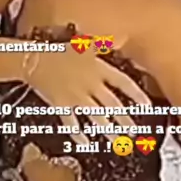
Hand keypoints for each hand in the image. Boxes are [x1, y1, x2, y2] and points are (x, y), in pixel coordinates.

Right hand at [25, 46, 150, 143]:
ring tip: (116, 140)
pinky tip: (85, 142)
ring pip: (96, 116)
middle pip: (112, 105)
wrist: (33, 59)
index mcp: (97, 69)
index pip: (123, 83)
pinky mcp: (61, 105)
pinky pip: (72, 123)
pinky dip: (78, 134)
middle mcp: (90, 85)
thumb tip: (120, 38)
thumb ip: (103, 44)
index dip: (137, 95)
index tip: (146, 106)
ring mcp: (76, 97)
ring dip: (107, 130)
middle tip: (134, 131)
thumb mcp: (84, 44)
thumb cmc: (58, 51)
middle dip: (124, 120)